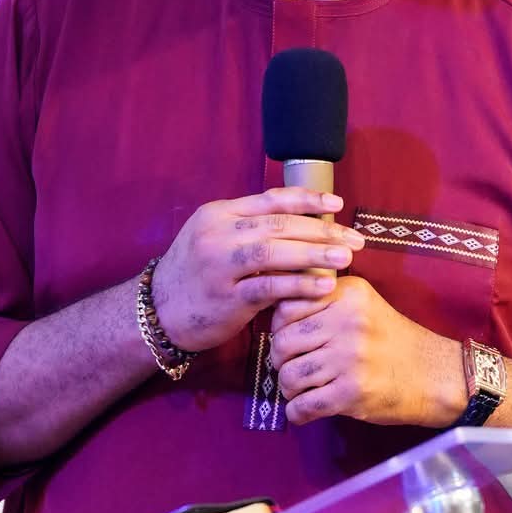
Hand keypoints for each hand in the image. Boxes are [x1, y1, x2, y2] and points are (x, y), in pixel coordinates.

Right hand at [150, 188, 364, 353]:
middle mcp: (218, 234)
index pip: (271, 200)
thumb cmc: (195, 276)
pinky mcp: (226, 298)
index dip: (308, 200)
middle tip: (355, 238)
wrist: (156, 312)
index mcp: (218, 213)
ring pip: (275, 251)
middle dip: (322, 229)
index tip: (338, 205)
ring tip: (346, 257)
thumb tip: (301, 221)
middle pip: (279, 224)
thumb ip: (249, 227)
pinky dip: (299, 285)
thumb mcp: (213, 239)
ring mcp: (220, 266)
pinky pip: (269, 287)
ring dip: (315, 253)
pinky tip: (324, 286)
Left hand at [269, 277, 466, 427]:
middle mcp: (349, 322)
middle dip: (280, 361)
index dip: (280, 328)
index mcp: (349, 295)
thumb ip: (324, 301)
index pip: (286, 307)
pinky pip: (303, 406)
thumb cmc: (392, 342)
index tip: (293, 340)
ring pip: (289, 376)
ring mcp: (351, 358)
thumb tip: (272, 314)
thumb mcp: (363, 305)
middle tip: (291, 368)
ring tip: (301, 390)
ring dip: (288, 389)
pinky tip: (304, 411)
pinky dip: (297, 413)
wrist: (436, 376)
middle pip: (283, 343)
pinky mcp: (352, 393)